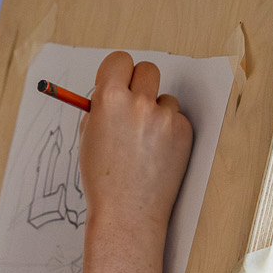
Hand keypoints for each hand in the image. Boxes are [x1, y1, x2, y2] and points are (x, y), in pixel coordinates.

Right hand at [78, 52, 193, 240]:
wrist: (127, 212)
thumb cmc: (103, 180)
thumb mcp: (89, 138)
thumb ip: (101, 110)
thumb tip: (113, 91)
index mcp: (110, 100)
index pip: (119, 60)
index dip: (117, 70)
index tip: (117, 80)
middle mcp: (139, 103)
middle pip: (147, 69)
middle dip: (140, 83)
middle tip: (133, 104)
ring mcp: (165, 117)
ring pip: (164, 98)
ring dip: (156, 112)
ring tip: (144, 142)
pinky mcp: (184, 131)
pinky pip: (176, 119)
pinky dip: (168, 132)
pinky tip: (157, 154)